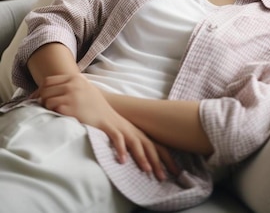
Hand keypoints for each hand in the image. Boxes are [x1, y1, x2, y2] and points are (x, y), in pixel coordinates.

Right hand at [36, 73, 178, 179]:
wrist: (88, 98)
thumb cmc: (102, 117)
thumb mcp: (117, 130)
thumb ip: (126, 140)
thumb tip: (135, 155)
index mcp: (134, 130)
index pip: (154, 144)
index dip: (164, 157)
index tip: (174, 170)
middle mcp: (130, 128)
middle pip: (148, 144)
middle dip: (158, 161)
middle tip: (164, 177)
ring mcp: (119, 126)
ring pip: (135, 142)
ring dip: (141, 156)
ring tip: (146, 170)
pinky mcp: (106, 125)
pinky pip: (116, 137)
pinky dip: (121, 148)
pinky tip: (123, 160)